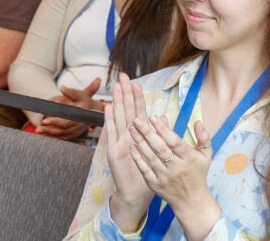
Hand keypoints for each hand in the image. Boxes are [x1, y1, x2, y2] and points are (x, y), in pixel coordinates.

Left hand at [37, 78, 101, 140]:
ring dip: (50, 134)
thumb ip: (71, 92)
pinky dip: (54, 137)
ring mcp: (77, 130)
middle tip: (39, 128)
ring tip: (38, 131)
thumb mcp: (81, 94)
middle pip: (63, 129)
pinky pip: (63, 137)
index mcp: (80, 115)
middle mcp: (79, 124)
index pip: (67, 120)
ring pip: (62, 134)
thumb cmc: (86, 101)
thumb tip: (63, 88)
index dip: (56, 121)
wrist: (95, 111)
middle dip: (50, 129)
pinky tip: (44, 135)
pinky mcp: (74, 134)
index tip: (45, 121)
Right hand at [105, 74, 153, 230]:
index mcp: (138, 134)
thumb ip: (157, 134)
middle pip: (127, 110)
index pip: (139, 111)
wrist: (136, 193)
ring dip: (117, 102)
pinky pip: (111, 133)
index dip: (137, 97)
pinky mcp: (113, 151)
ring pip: (118, 118)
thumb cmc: (147, 172)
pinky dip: (109, 120)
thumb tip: (161, 116)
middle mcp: (127, 135)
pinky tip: (107, 107)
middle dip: (125, 93)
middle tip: (123, 76)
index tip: (136, 82)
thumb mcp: (155, 151)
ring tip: (116, 87)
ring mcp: (119, 142)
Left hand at [129, 117, 220, 235]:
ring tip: (131, 128)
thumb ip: (204, 138)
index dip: (164, 129)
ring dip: (140, 142)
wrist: (191, 200)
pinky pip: (144, 169)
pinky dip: (137, 158)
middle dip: (147, 133)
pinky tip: (131, 147)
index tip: (153, 117)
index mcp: (189, 159)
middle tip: (136, 120)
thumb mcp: (206, 156)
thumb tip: (198, 122)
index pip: (174, 142)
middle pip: (160, 148)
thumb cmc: (198, 173)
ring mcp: (164, 177)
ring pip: (150, 157)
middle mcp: (176, 168)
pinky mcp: (155, 185)